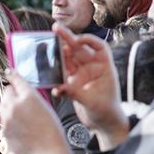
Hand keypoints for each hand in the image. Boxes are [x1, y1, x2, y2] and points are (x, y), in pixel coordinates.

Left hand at [0, 71, 73, 153]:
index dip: (13, 75)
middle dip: (11, 94)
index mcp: (29, 96)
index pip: (16, 80)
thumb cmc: (52, 132)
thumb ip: (31, 98)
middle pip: (6, 93)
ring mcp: (7, 119)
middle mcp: (15, 105)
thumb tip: (20, 93)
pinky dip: (8, 121)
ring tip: (22, 116)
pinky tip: (20, 127)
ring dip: (8, 107)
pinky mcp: (4, 131)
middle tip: (20, 100)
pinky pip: (3, 122)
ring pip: (2, 107)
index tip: (9, 72)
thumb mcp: (46, 108)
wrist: (48, 153)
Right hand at [52, 23, 128, 149]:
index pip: (98, 46)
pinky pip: (62, 75)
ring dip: (58, 54)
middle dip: (67, 39)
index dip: (88, 39)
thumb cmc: (107, 111)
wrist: (105, 124)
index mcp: (103, 67)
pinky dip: (55, 75)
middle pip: (79, 49)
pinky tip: (50, 78)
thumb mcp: (92, 102)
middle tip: (55, 29)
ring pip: (68, 59)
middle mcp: (92, 68)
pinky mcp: (73, 83)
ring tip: (46, 48)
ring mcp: (81, 75)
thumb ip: (75, 93)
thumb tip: (58, 87)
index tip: (77, 39)